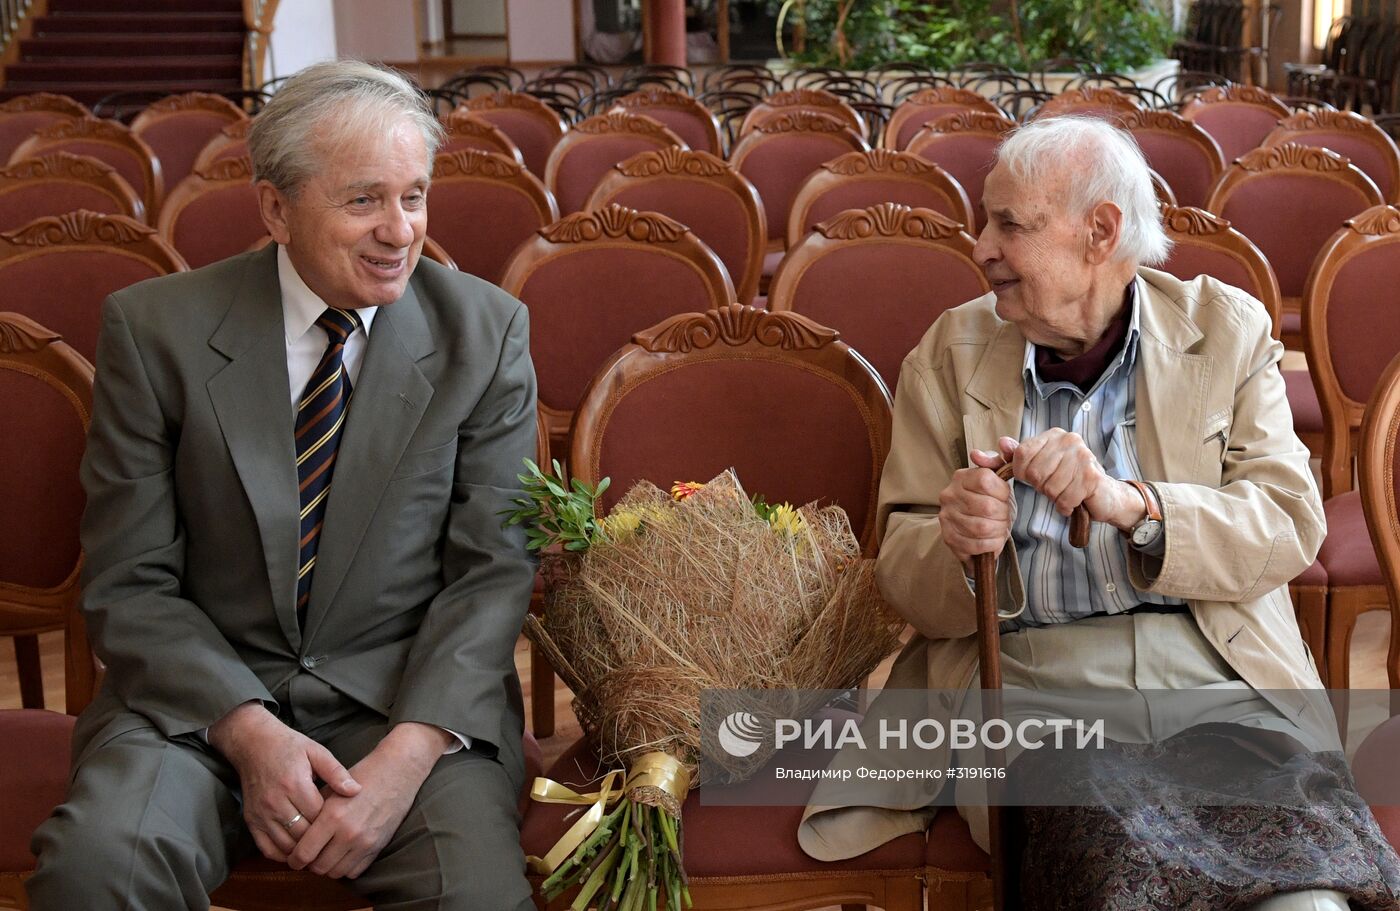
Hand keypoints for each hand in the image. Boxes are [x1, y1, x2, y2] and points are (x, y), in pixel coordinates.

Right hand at [207, 702, 360, 862]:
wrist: (253, 744)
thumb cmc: (289, 747)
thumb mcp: (316, 752)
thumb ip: (336, 772)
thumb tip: (356, 790)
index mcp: (295, 785)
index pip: (318, 817)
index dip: (333, 825)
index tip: (345, 826)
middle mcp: (276, 803)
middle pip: (303, 835)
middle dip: (320, 841)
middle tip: (336, 844)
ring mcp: (261, 814)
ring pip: (286, 846)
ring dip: (303, 852)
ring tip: (320, 851)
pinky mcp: (251, 821)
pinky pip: (267, 848)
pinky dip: (283, 855)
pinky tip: (297, 853)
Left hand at [289, 722, 451, 878]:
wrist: (398, 771)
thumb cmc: (364, 774)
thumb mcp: (332, 788)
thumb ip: (313, 812)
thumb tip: (296, 833)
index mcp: (333, 816)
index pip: (304, 853)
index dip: (294, 859)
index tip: (293, 857)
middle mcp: (349, 833)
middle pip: (319, 867)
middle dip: (310, 864)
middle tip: (309, 856)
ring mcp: (366, 842)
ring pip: (336, 873)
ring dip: (328, 867)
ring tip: (326, 855)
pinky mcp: (378, 846)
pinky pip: (355, 871)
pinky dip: (346, 867)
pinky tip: (343, 854)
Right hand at [939, 447, 1014, 564]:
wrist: (977, 530)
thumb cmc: (991, 501)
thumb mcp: (1000, 478)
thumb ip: (1005, 458)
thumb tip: (1004, 442)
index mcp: (961, 477)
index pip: (985, 480)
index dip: (1002, 492)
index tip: (1005, 497)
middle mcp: (949, 495)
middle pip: (987, 507)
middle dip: (1003, 515)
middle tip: (1004, 516)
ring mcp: (946, 518)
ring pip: (982, 528)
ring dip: (998, 531)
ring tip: (999, 527)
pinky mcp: (948, 539)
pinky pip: (976, 545)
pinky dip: (991, 545)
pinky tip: (992, 539)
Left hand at [998, 432, 1144, 530]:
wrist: (1104, 495)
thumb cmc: (1067, 479)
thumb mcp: (1039, 465)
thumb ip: (1015, 457)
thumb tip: (996, 445)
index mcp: (1054, 435)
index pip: (1022, 454)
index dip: (1022, 473)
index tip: (1033, 478)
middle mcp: (1069, 440)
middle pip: (1035, 473)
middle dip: (1041, 487)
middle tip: (1054, 486)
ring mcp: (1083, 457)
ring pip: (1049, 488)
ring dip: (1055, 497)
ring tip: (1065, 492)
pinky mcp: (1092, 477)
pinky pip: (1065, 499)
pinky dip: (1066, 506)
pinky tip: (1073, 500)